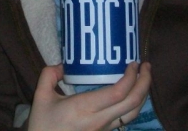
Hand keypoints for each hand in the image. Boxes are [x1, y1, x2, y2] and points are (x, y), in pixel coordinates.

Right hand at [28, 61, 151, 130]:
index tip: (133, 63)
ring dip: (143, 94)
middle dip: (144, 82)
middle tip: (146, 65)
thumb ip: (49, 75)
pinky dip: (134, 104)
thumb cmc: (43, 125)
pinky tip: (132, 93)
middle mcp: (100, 120)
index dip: (131, 77)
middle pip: (132, 103)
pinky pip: (126, 119)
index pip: (118, 93)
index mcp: (85, 108)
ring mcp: (104, 129)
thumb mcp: (40, 97)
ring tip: (144, 77)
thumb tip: (62, 65)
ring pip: (133, 114)